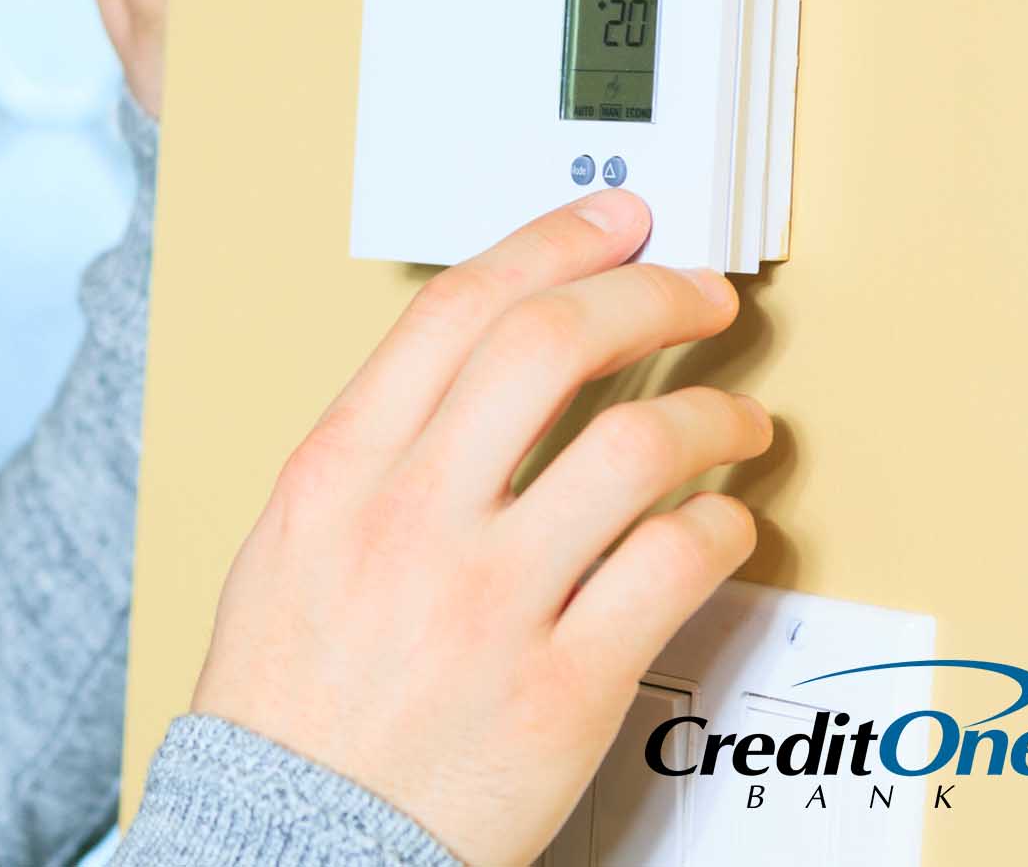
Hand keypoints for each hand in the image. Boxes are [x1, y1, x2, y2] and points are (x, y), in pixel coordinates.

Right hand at [189, 190, 769, 866]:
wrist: (291, 835)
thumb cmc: (290, 697)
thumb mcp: (292, 539)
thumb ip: (375, 450)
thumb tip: (477, 370)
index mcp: (338, 470)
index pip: (458, 306)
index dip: (555, 240)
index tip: (615, 222)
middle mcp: (412, 517)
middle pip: (553, 343)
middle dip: (652, 295)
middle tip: (699, 296)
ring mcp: (489, 599)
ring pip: (638, 447)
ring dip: (716, 416)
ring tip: (737, 421)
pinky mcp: (564, 683)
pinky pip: (677, 567)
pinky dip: (724, 528)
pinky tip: (724, 526)